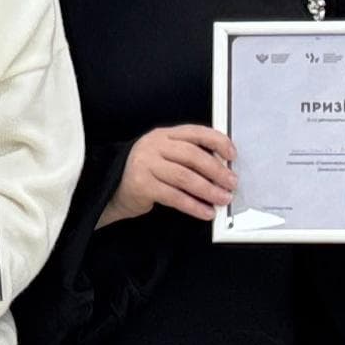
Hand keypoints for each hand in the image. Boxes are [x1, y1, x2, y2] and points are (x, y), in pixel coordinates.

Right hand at [99, 125, 237, 225]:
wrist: (111, 188)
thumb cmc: (146, 173)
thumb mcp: (165, 156)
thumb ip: (188, 157)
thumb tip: (222, 169)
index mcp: (164, 134)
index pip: (196, 132)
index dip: (217, 141)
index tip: (232, 155)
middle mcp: (154, 146)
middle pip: (192, 155)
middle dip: (216, 171)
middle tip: (231, 183)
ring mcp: (145, 164)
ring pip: (185, 177)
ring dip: (208, 190)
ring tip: (222, 199)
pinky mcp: (141, 185)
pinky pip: (174, 196)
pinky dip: (193, 206)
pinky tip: (205, 211)